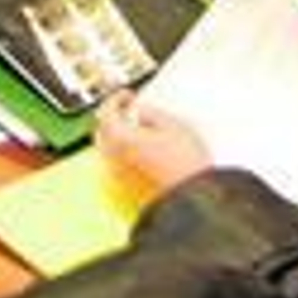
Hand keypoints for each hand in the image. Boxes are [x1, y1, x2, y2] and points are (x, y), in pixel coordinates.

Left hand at [95, 90, 211, 196]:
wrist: (195, 201)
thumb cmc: (186, 165)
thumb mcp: (173, 125)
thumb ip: (150, 113)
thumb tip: (141, 112)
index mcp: (119, 139)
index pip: (106, 111)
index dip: (116, 99)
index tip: (128, 96)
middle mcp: (113, 159)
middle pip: (103, 131)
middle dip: (114, 118)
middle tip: (130, 111)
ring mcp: (118, 177)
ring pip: (109, 150)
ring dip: (118, 136)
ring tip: (139, 131)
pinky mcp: (127, 190)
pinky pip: (118, 166)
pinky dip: (124, 154)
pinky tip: (142, 151)